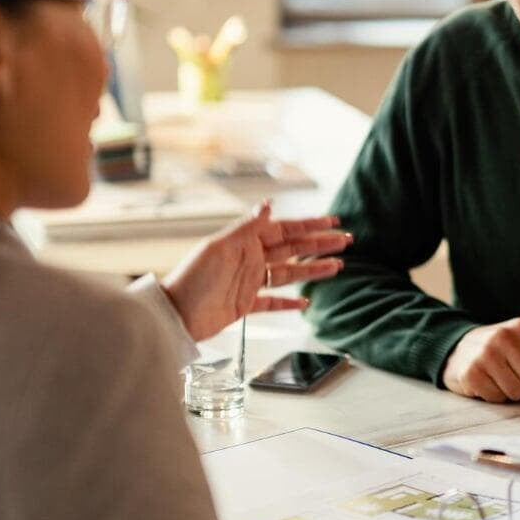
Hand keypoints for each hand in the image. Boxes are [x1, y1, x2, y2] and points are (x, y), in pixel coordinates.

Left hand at [162, 202, 349, 340]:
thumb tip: (267, 205)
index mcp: (245, 243)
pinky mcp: (244, 304)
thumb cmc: (192, 279)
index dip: (310, 225)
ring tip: (337, 266)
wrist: (175, 315)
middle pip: (293, 250)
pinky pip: (273, 302)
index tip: (332, 221)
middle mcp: (250, 260)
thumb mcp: (220, 248)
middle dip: (319, 244)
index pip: (285, 230)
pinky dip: (289, 302)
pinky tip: (305, 302)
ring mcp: (249, 282)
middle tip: (344, 241)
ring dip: (313, 270)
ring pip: (288, 274)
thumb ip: (246, 228)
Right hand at [441, 318, 519, 401]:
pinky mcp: (471, 373)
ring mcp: (485, 354)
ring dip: (513, 395)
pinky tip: (489, 384)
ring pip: (517, 392)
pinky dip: (496, 397)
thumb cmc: (500, 352)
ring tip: (503, 382)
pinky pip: (497, 398)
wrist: (457, 350)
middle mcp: (504, 337)